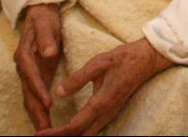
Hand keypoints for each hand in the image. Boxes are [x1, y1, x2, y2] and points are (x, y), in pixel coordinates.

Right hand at [15, 4, 62, 130]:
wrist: (39, 13)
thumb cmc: (43, 17)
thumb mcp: (45, 22)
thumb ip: (46, 37)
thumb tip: (48, 52)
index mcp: (24, 54)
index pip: (31, 75)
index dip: (38, 89)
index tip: (48, 103)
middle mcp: (23, 66)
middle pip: (27, 91)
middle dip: (36, 110)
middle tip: (45, 128)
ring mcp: (27, 72)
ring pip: (29, 97)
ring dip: (36, 114)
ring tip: (45, 130)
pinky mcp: (34, 75)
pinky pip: (34, 95)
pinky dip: (38, 108)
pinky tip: (44, 120)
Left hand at [36, 38, 173, 135]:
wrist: (146, 59)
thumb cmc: (123, 58)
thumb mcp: (99, 62)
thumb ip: (78, 78)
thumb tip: (58, 92)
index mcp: (102, 101)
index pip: (76, 125)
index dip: (56, 132)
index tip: (40, 133)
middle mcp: (107, 112)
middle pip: (81, 135)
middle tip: (40, 135)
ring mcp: (111, 113)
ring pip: (88, 134)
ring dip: (70, 136)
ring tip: (51, 134)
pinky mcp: (111, 111)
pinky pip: (93, 128)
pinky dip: (78, 132)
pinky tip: (69, 129)